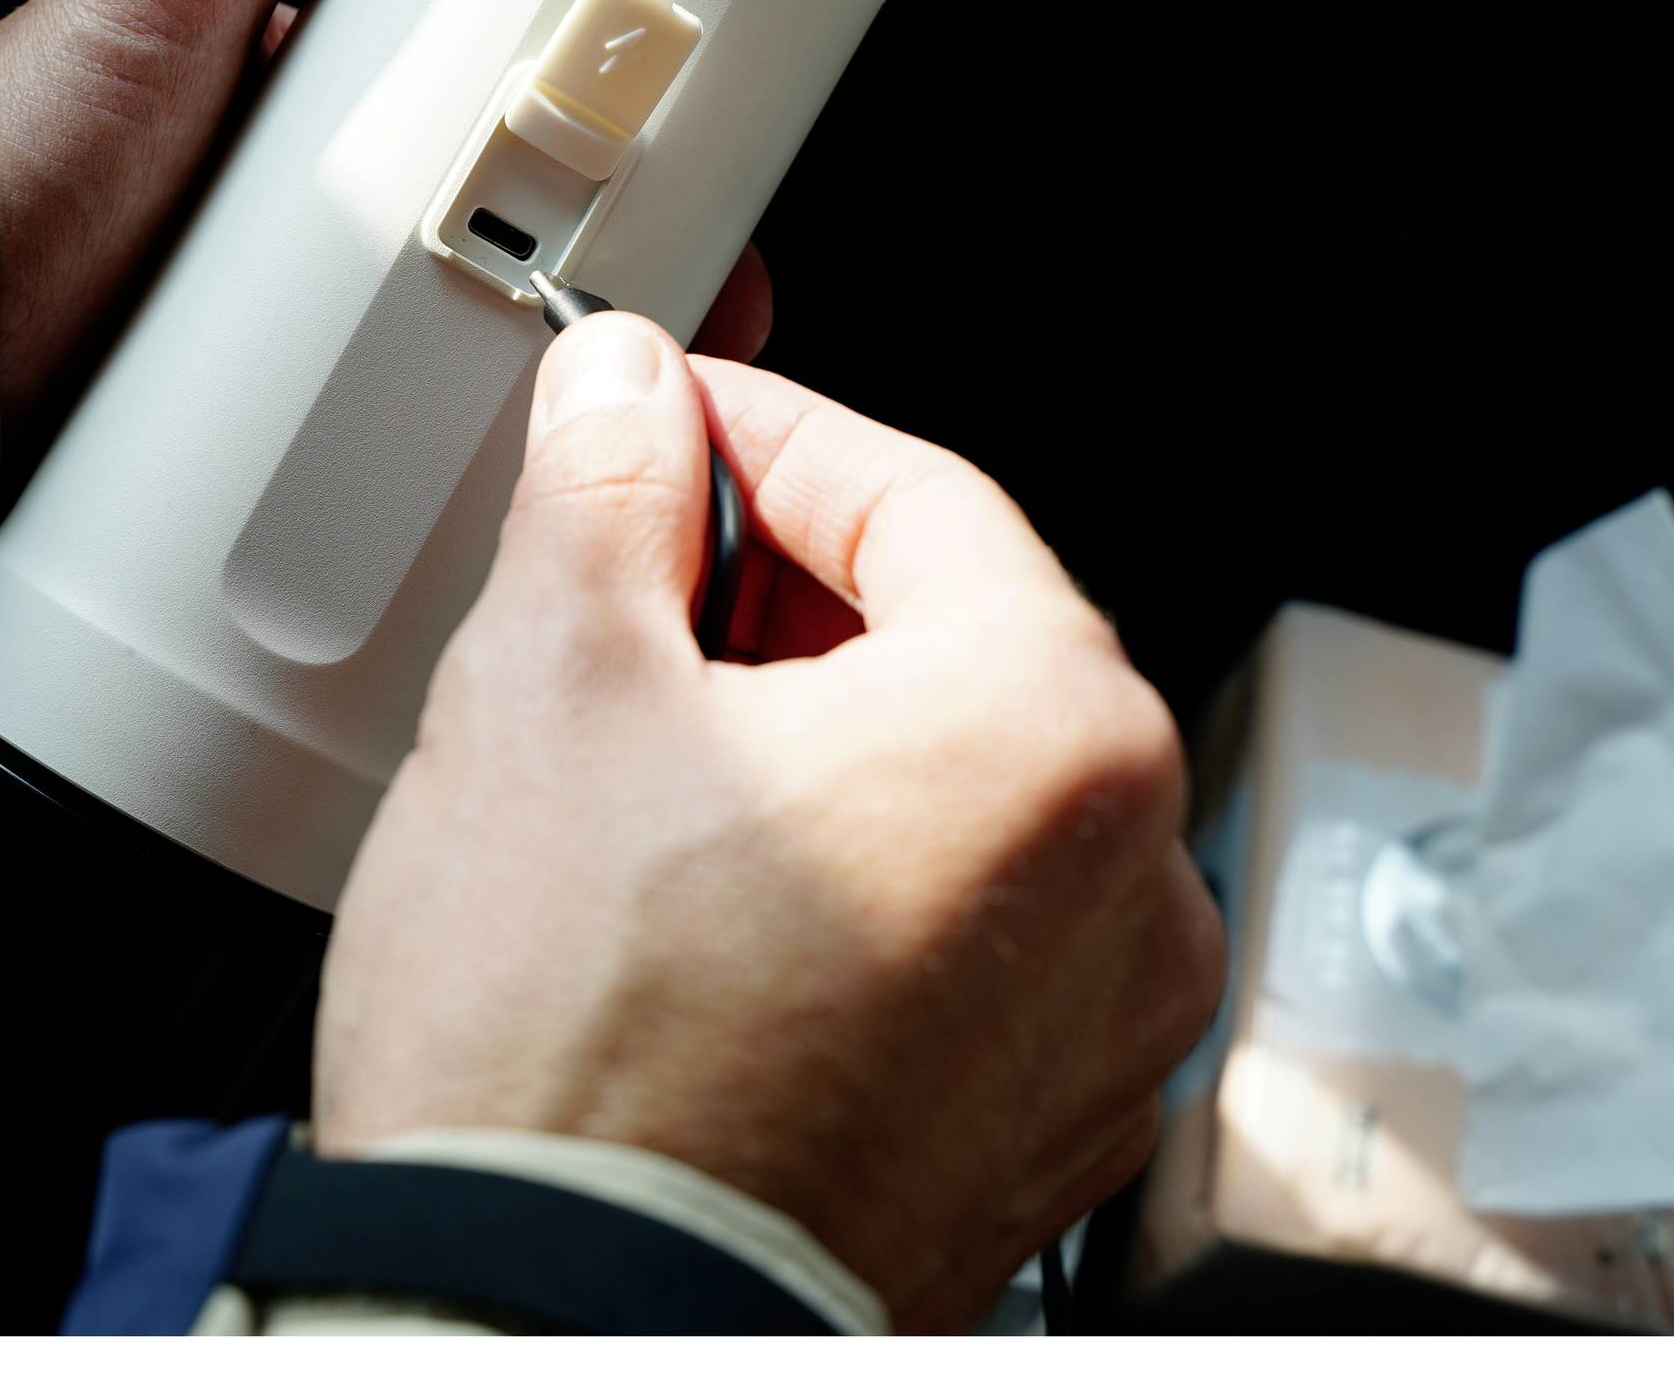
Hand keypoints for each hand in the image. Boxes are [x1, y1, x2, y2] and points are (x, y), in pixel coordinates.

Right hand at [313, 315, 1225, 1329]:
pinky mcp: (1030, 1132)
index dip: (760, 430)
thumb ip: (606, 485)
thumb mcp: (549, 680)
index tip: (663, 417)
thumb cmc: (568, 1051)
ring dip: (812, 727)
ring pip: (955, 789)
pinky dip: (850, 868)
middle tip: (634, 566)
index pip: (917, 492)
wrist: (540, 1323)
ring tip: (649, 734)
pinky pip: (961, 929)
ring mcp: (1095, 1030)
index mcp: (1053, 735)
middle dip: (782, 584)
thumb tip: (623, 392)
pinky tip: (705, 885)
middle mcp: (1133, 887)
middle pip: (955, 639)